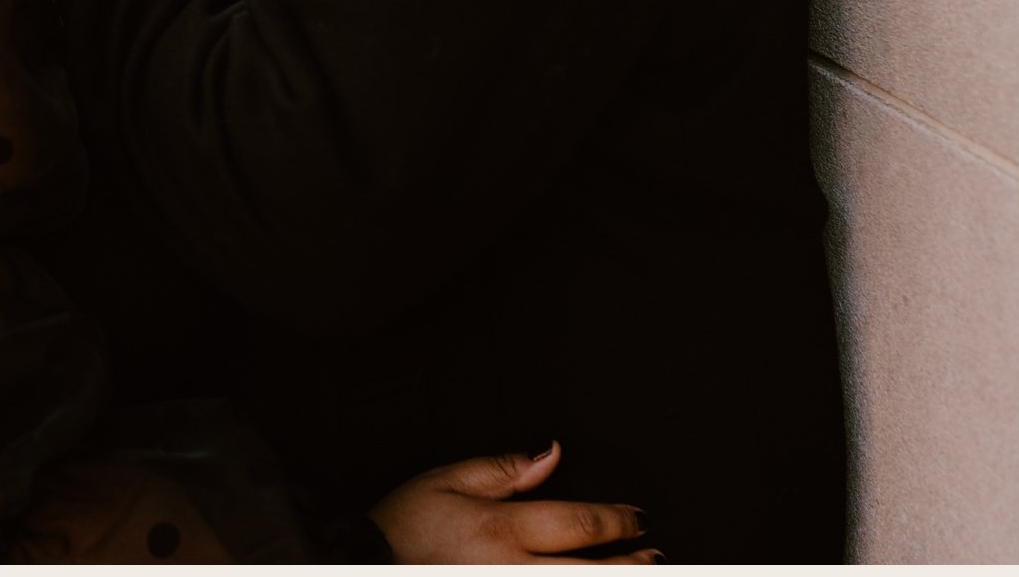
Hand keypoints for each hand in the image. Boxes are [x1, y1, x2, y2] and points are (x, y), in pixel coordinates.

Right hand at [369, 443, 653, 563]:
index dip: (618, 522)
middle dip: (632, 564)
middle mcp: (510, 571)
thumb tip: (550, 454)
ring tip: (638, 573)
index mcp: (500, 530)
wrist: (364, 564)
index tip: (636, 519)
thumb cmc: (402, 526)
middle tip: (654, 554)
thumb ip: (502, 469)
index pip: (579, 525)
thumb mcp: (446, 480)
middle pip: (591, 573)